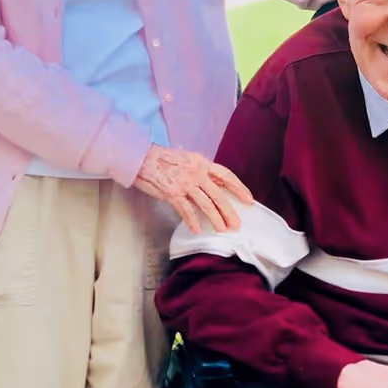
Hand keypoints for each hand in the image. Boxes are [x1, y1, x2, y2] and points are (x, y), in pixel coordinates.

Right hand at [134, 146, 252, 234]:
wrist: (140, 157)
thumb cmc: (162, 159)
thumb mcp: (187, 159)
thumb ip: (200, 171)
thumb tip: (215, 186)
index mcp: (201, 162)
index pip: (226, 175)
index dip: (239, 188)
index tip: (248, 199)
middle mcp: (196, 172)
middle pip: (218, 194)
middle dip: (229, 211)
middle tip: (236, 224)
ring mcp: (184, 183)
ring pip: (205, 204)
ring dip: (215, 219)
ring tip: (222, 229)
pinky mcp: (172, 193)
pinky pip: (186, 210)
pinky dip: (193, 221)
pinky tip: (198, 229)